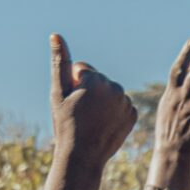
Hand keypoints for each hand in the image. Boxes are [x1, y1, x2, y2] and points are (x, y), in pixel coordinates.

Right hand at [49, 34, 136, 165]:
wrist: (83, 155)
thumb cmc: (65, 123)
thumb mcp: (58, 92)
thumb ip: (59, 62)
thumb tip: (56, 35)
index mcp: (95, 79)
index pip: (82, 69)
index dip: (73, 84)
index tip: (71, 101)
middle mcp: (115, 87)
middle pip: (98, 80)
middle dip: (88, 90)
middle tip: (81, 111)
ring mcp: (126, 102)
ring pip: (110, 92)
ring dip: (102, 100)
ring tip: (93, 118)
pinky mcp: (133, 114)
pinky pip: (121, 105)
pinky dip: (114, 111)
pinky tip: (105, 123)